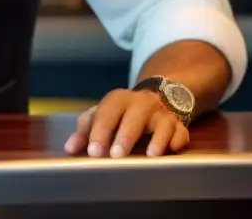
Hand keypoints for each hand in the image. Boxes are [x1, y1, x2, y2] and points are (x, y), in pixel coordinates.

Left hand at [63, 89, 188, 157]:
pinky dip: (177, 141)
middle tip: (117, 155)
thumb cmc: (122, 112)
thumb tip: (70, 148)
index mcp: (119, 100)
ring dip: (157, 139)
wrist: (156, 96)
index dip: (99, 132)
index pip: (107, 113)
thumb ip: (86, 130)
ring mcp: (162, 113)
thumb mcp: (103, 114)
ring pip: (161, 123)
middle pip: (134, 116)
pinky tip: (171, 150)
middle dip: (126, 135)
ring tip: (150, 155)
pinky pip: (181, 132)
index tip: (93, 151)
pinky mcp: (178, 125)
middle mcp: (141, 103)